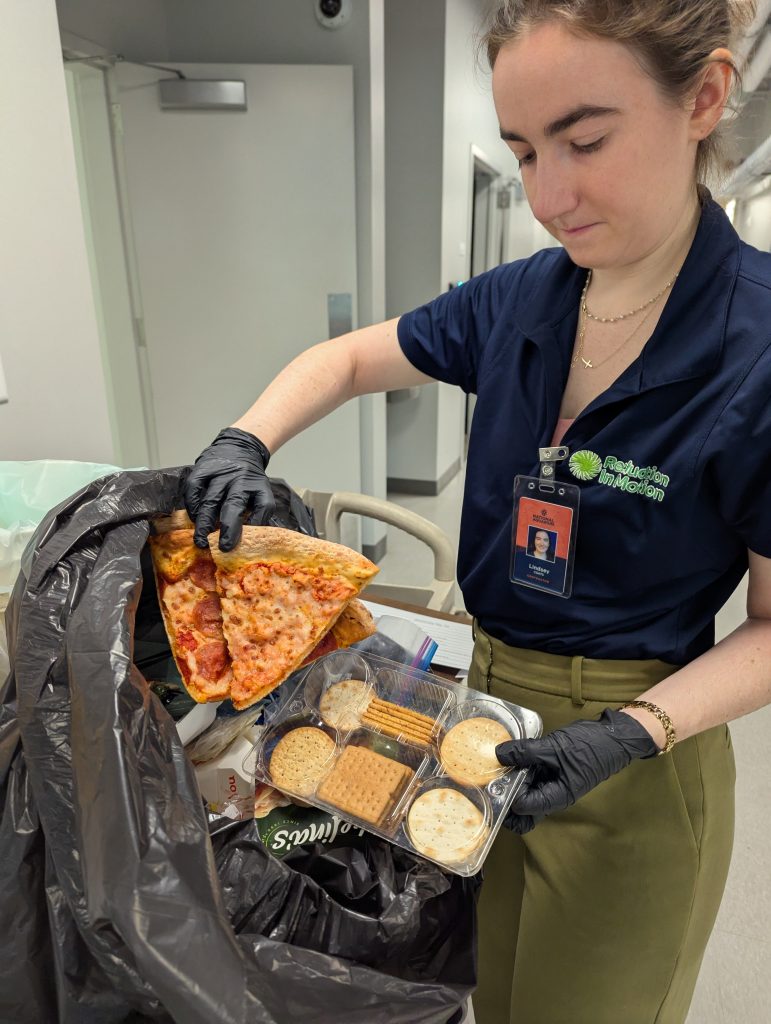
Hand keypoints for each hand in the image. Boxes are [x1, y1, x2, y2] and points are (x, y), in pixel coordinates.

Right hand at [184, 428, 274, 549]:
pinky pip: (193, 488)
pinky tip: (193, 517)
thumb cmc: (249, 478)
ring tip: (201, 540)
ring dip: (204, 522)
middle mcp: (238, 479)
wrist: (240, 447)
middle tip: (218, 547)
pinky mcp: (202, 468)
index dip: (244, 526)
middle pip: (232, 505)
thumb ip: (259, 512)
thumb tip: (250, 535)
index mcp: (255, 485)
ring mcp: (219, 473)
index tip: (234, 544)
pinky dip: (192, 505)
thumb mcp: (262, 492)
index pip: (258, 506)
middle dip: (225, 528)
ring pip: (210, 499)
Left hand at [496, 709, 658, 834]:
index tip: (493, 778)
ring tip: (498, 762)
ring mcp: (552, 784)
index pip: (523, 808)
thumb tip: (498, 754)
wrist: (614, 736)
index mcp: (556, 797)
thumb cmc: (590, 747)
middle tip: (492, 774)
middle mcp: (553, 795)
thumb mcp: (554, 748)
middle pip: (523, 809)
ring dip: (512, 780)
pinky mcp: (552, 772)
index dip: (507, 796)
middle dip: (506, 795)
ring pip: (526, 791)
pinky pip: (532, 777)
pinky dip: (521, 768)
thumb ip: (525, 752)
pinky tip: (511, 753)